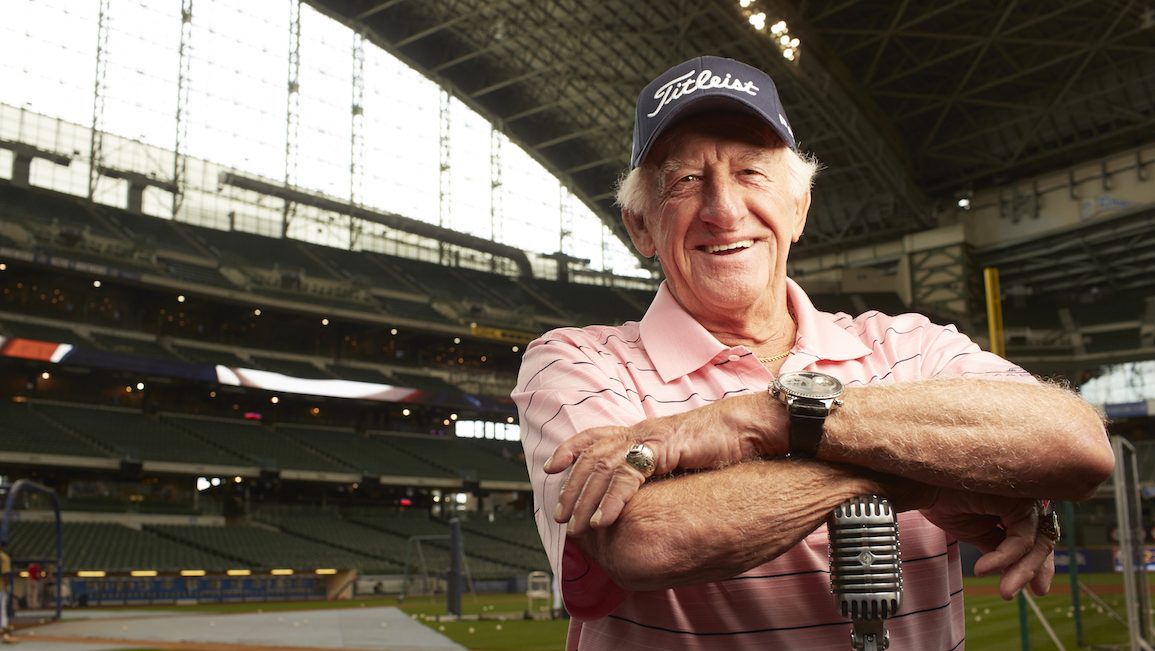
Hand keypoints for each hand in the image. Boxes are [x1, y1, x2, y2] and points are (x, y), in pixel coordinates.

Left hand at [545, 398, 771, 534]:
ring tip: (576, 527)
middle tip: (560, 516)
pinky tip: (603, 520)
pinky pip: (628, 476)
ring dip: (586, 499)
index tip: (550, 468)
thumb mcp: (679, 458)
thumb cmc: (718, 444)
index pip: (595, 436)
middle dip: (572, 487)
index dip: (570, 449)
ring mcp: (649, 438)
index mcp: (641, 431)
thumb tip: (644, 496)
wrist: (746, 428)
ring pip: (603, 467)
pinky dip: (612, 500)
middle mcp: (639, 431)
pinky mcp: (662, 448)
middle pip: (591, 456)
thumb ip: (658, 472)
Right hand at [920, 490, 1055, 598]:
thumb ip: (999, 549)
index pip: (1037, 537)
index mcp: (1016, 505)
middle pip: (1042, 540)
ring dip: (1021, 571)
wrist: (922, 485)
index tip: (1036, 590)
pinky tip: (984, 568)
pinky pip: (1022, 538)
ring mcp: (1024, 497)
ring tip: (1005, 591)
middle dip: (1031, 570)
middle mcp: (1025, 498)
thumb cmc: (943, 501)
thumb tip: (1014, 573)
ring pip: (1037, 542)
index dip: (1036, 564)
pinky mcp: (1019, 499)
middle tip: (1014, 593)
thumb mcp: (976, 532)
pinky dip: (1005, 558)